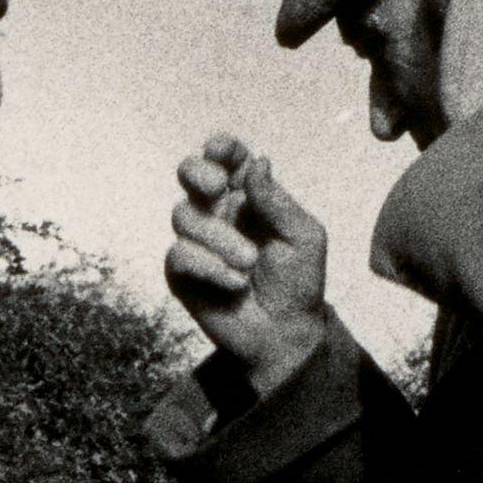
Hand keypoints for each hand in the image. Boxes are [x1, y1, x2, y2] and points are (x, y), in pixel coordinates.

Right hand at [164, 134, 330, 394]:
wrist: (285, 333)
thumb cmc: (298, 282)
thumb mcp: (303, 238)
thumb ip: (278, 202)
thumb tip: (258, 162)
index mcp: (249, 197)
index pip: (227, 159)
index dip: (221, 149)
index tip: (222, 151)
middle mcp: (218, 213)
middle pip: (189, 173)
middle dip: (198, 173)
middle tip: (219, 189)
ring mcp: (196, 241)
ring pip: (185, 216)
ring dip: (219, 238)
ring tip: (248, 264)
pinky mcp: (181, 272)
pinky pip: (179, 254)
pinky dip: (209, 266)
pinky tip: (236, 283)